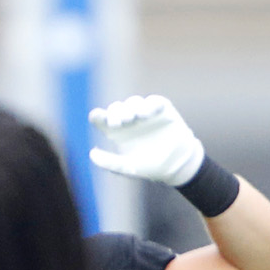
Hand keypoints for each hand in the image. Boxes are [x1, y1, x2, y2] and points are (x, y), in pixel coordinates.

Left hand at [88, 95, 204, 185]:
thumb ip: (110, 163)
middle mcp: (129, 120)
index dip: (98, 115)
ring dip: (131, 108)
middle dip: (116, 112)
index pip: (102, 117)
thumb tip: (92, 153)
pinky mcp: (162, 110)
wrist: (178, 164)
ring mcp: (145, 114)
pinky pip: (153, 101)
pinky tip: (145, 114)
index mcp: (117, 131)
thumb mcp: (128, 168)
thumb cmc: (151, 166)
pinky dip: (148, 105)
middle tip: (120, 122)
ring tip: (134, 118)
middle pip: (116, 107)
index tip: (99, 117)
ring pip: (133, 102)